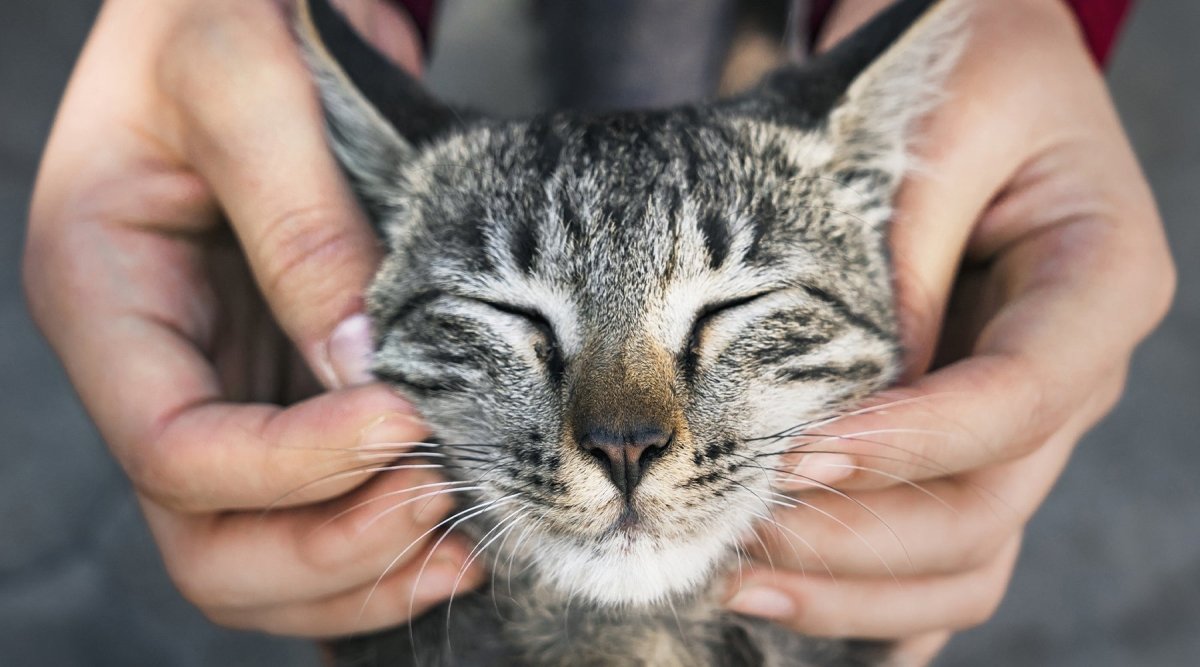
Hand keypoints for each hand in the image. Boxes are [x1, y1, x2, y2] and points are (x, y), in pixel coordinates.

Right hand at [24, 0, 479, 636]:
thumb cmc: (220, 7)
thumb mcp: (244, 79)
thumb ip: (296, 221)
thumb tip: (362, 368)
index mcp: (104, 297)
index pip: (175, 448)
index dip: (292, 467)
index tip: (409, 422)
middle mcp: (155, 366)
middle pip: (206, 539)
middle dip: (326, 546)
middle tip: (444, 502)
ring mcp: (223, 387)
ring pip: (259, 550)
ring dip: (359, 568)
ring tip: (465, 538)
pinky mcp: (286, 388)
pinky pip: (316, 507)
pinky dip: (382, 540)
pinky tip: (458, 528)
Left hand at [723, 0, 1174, 662]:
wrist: (971, 70)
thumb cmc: (963, 72)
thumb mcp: (940, 124)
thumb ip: (903, 256)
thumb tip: (850, 400)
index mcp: (1098, 285)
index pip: (1020, 398)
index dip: (914, 443)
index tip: (798, 454)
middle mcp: (1069, 371)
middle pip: (986, 504)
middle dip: (858, 536)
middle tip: (733, 532)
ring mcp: (1021, 421)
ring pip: (966, 554)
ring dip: (855, 588)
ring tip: (736, 580)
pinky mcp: (966, 439)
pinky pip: (944, 551)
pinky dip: (878, 597)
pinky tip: (800, 611)